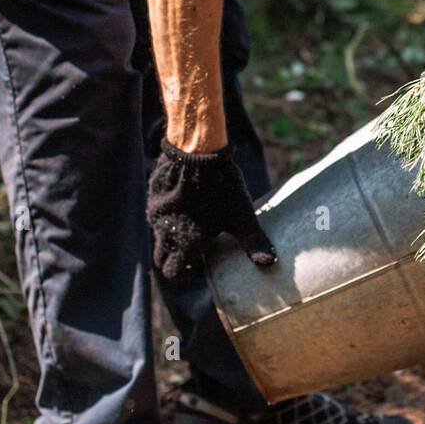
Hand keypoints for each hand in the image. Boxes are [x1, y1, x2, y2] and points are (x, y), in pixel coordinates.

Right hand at [147, 139, 276, 281]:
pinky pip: (156, 217)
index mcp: (184, 242)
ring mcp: (156, 214)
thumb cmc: (221, 186)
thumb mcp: (241, 216)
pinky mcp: (154, 198)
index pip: (174, 273)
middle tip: (200, 250)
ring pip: (157, 238)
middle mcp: (164, 232)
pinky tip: (186, 208)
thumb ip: (254, 242)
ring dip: (171, 241)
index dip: (189, 273)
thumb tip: (270, 263)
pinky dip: (167, 221)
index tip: (205, 264)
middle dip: (178, 260)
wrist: (197, 150)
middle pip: (162, 259)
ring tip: (194, 229)